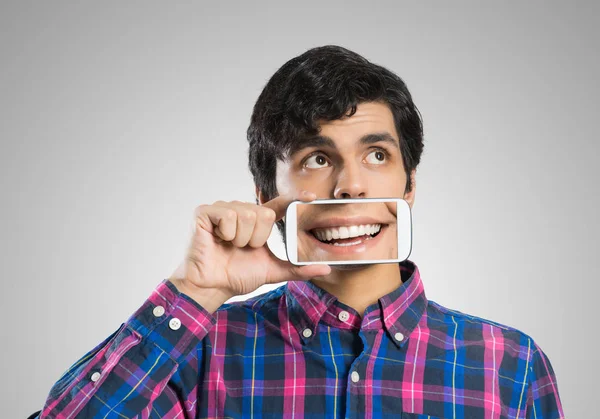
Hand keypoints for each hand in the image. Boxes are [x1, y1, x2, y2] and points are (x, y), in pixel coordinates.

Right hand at [168, 191, 330, 311]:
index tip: (313, 197)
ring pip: (247, 215)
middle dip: (256, 238)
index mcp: (257, 221)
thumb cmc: (236, 276)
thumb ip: (296, 268)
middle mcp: (241, 211)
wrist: (211, 287)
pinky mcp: (205, 212)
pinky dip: (226, 233)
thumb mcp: (272, 271)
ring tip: (229, 246)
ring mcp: (222, 209)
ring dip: (241, 238)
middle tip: (242, 249)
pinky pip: (228, 215)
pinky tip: (217, 240)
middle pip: (264, 213)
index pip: (280, 205)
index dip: (295, 198)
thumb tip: (325, 268)